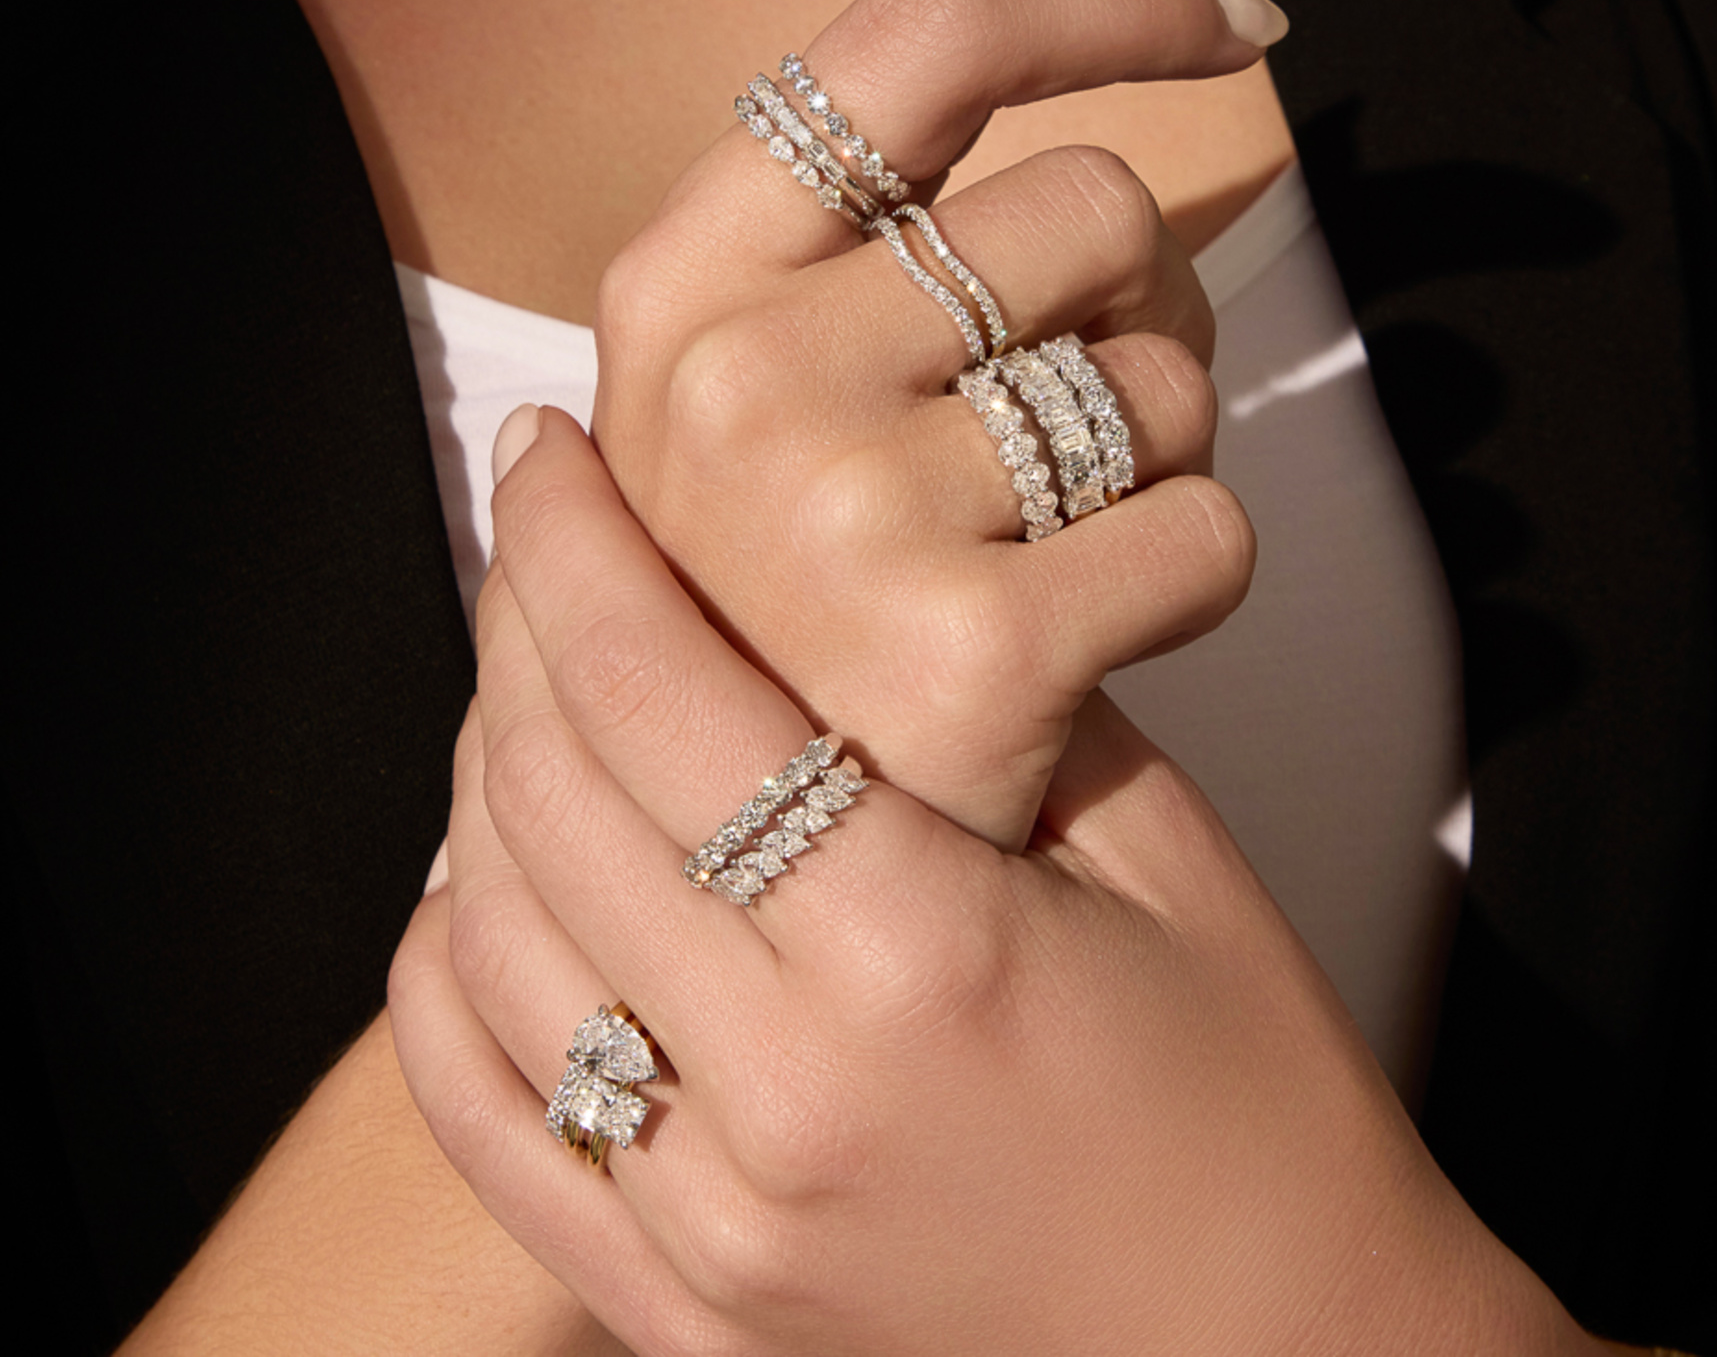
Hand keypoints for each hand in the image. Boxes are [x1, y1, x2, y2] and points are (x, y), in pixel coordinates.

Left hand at [391, 412, 1593, 1356]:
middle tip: (538, 531)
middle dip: (517, 625)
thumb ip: (1001, 710)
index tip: (552, 454)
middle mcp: (782, 1097)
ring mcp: (712, 1226)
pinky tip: (484, 873)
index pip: (665, 699)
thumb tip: (852, 577)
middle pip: (551, 798)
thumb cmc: (1256, 1108)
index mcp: (918, 958)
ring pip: (489, 944)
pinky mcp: (680, 1310)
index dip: (578, 549)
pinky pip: (493, 1120)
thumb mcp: (1161, 855)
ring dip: (478, 779)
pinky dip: (450, 972)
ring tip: (526, 679)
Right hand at [589, 0, 1276, 847]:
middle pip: (1095, 204)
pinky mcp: (968, 654)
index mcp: (685, 275)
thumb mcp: (778, 353)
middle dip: (1136, 300)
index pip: (921, 33)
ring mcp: (842, 516)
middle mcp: (738, 375)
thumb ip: (877, 166)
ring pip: (1166, 372)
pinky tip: (1089, 636)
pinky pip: (1212, 525)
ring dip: (1159, 445)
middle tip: (1057, 418)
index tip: (1243, 22)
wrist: (753, 864)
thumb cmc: (802, 573)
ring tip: (1045, 536)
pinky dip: (1194, 573)